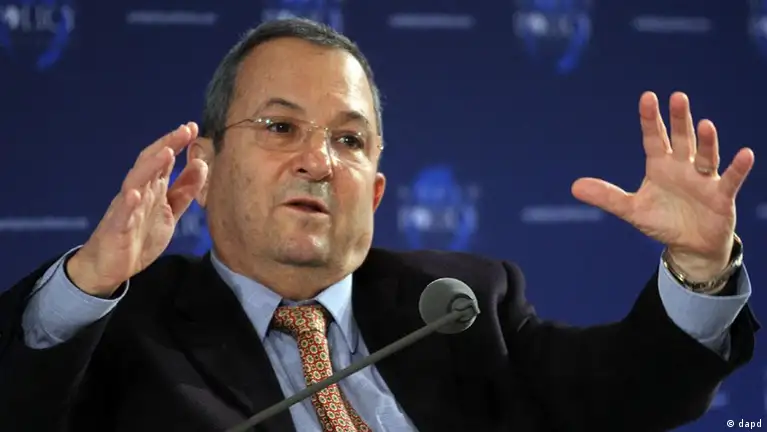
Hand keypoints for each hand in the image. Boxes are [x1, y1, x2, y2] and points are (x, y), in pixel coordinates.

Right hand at [67, 123, 207, 296]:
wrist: (110, 267)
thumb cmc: (140, 235)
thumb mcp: (170, 212)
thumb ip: (185, 190)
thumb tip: (201, 163)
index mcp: (152, 188)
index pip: (164, 160)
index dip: (177, 143)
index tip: (193, 127)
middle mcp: (138, 192)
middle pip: (150, 163)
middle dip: (167, 145)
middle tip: (185, 130)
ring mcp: (126, 209)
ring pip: (136, 182)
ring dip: (150, 166)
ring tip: (166, 152)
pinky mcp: (117, 228)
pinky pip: (122, 214)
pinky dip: (128, 203)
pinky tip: (135, 194)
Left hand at [571, 92, 754, 280]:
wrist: (689, 246)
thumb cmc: (662, 222)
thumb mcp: (631, 210)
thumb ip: (606, 197)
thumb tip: (574, 186)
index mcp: (660, 166)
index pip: (654, 138)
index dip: (651, 120)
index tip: (647, 97)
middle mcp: (683, 167)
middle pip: (681, 139)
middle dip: (679, 119)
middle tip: (677, 97)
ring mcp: (703, 179)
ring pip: (705, 155)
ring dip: (706, 141)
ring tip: (705, 124)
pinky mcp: (720, 196)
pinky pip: (730, 179)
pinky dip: (737, 168)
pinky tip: (744, 154)